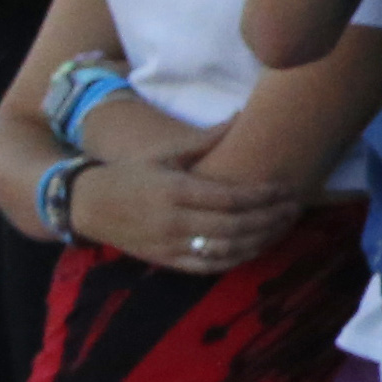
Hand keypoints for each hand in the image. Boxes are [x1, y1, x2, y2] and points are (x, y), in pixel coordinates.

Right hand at [69, 152, 301, 274]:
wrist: (86, 206)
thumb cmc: (129, 175)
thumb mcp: (164, 154)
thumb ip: (204, 141)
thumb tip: (239, 115)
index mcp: (175, 191)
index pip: (231, 198)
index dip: (264, 196)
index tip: (287, 189)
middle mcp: (174, 221)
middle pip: (236, 226)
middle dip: (271, 219)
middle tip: (295, 208)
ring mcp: (170, 245)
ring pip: (227, 249)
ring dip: (261, 240)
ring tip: (283, 227)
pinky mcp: (166, 261)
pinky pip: (209, 265)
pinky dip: (237, 259)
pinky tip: (257, 247)